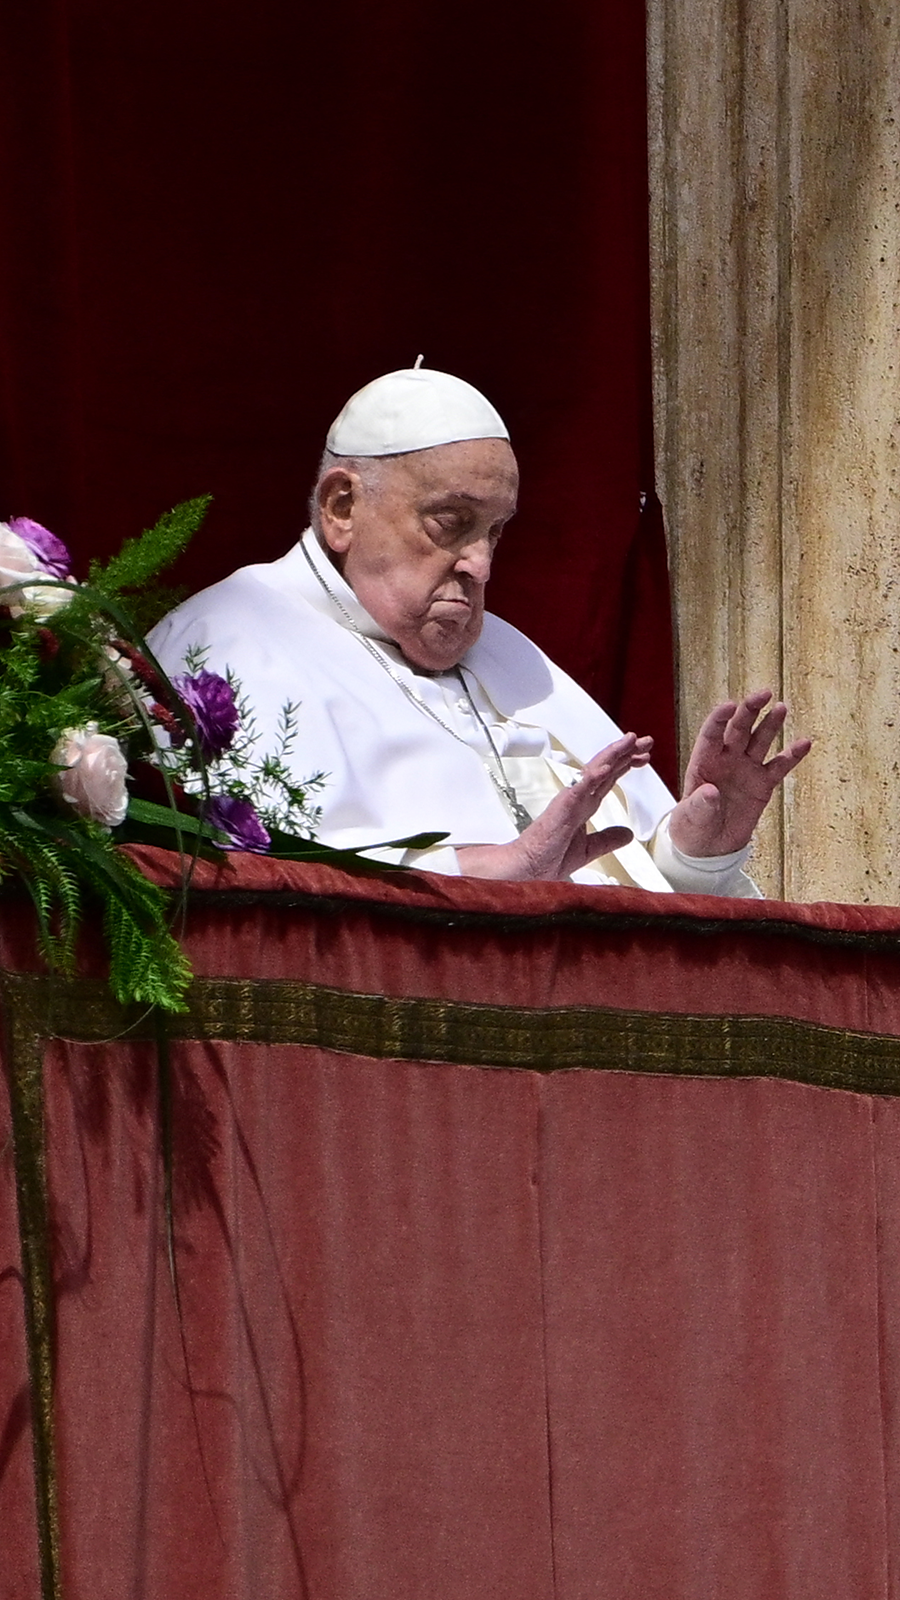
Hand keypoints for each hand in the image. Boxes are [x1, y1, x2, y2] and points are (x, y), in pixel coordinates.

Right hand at [456, 733, 652, 879]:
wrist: (527, 871)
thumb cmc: (549, 858)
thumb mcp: (588, 849)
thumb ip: (607, 839)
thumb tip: (628, 833)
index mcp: (584, 805)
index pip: (608, 779)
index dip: (626, 765)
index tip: (644, 758)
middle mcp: (578, 798)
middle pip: (605, 769)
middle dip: (626, 753)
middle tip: (646, 740)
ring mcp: (569, 801)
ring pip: (594, 771)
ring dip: (613, 755)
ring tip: (630, 741)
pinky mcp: (561, 809)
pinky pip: (578, 789)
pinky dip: (592, 777)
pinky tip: (606, 767)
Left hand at [668, 690, 810, 857]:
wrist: (710, 846)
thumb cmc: (692, 828)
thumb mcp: (690, 819)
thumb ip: (700, 805)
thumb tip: (710, 792)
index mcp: (704, 762)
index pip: (711, 734)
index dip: (720, 718)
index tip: (731, 706)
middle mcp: (726, 760)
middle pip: (739, 729)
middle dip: (750, 710)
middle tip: (763, 694)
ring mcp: (746, 769)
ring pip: (760, 741)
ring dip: (770, 724)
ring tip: (781, 708)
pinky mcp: (762, 784)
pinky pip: (779, 766)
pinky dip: (792, 756)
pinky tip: (804, 743)